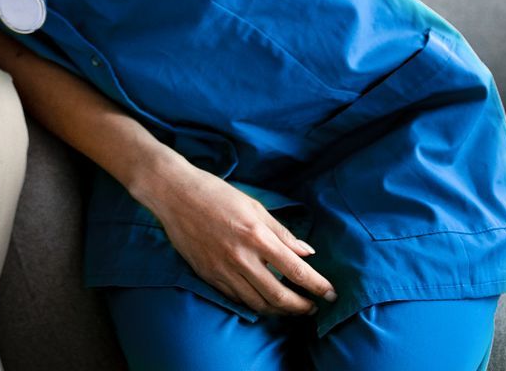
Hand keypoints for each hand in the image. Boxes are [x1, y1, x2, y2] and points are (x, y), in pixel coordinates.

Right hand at [135, 158, 335, 316]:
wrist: (174, 194)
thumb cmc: (216, 194)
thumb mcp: (255, 207)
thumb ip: (283, 233)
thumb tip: (308, 253)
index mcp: (257, 236)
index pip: (297, 271)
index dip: (318, 286)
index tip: (331, 294)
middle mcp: (241, 258)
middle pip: (279, 296)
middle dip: (301, 307)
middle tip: (313, 307)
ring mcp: (222, 270)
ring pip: (258, 304)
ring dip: (280, 310)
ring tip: (291, 306)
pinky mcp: (208, 276)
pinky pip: (237, 299)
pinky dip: (255, 304)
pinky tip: (264, 299)